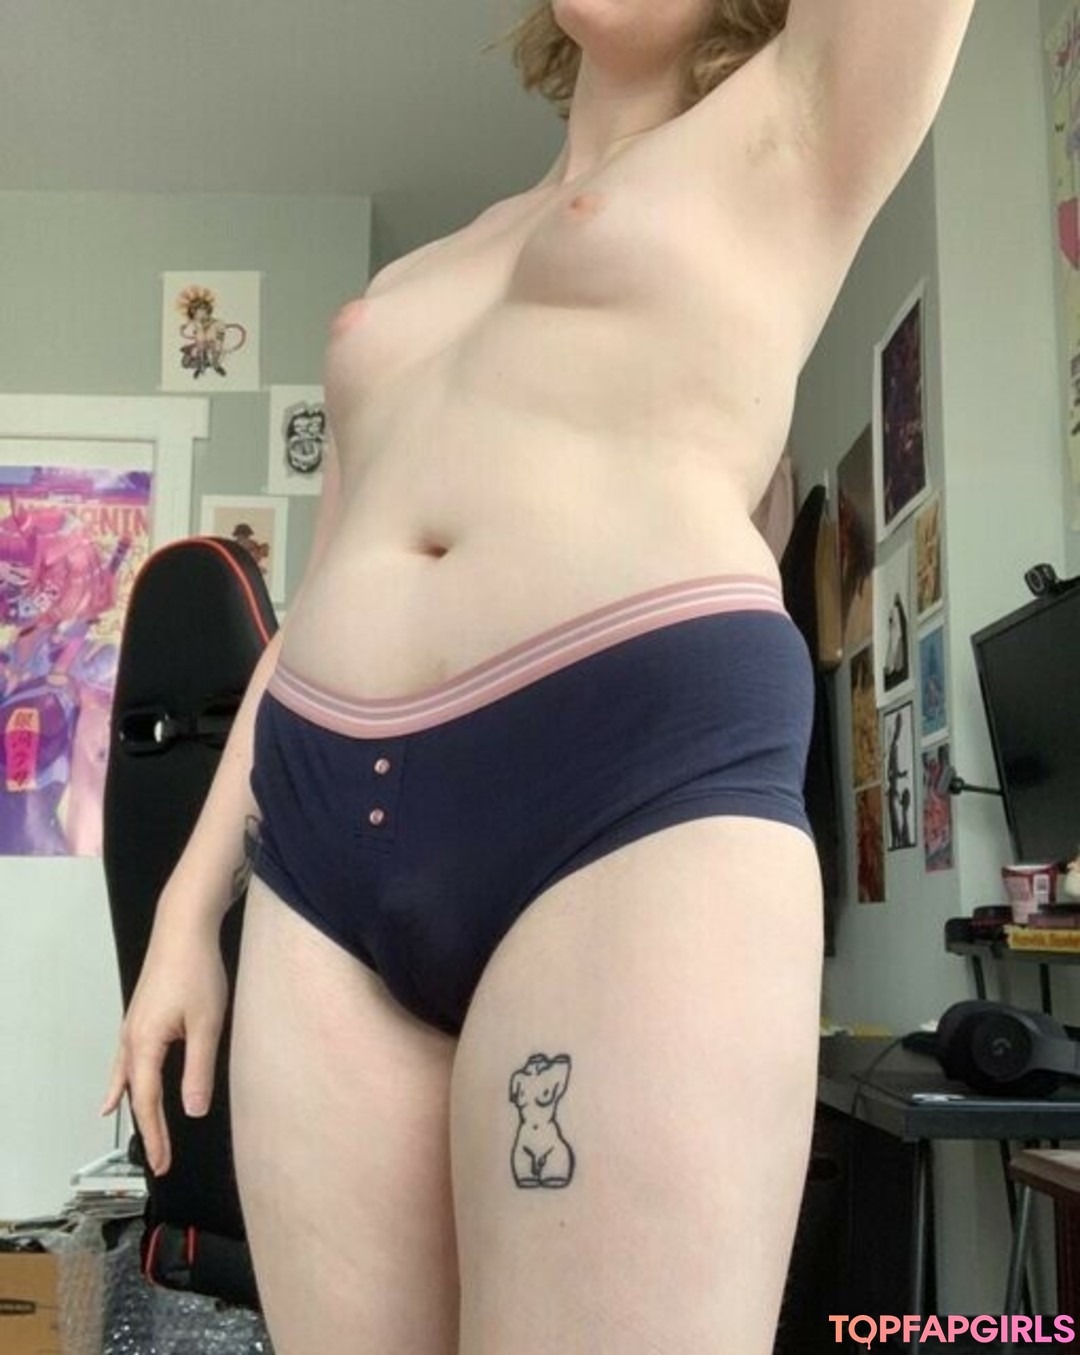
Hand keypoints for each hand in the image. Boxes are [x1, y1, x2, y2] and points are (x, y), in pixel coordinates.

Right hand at [100, 914, 227, 1177]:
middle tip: (159, 1160)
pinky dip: (123, 1081)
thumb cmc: (197, 970)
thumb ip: (199, 1069)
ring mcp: (133, 1026)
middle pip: (135, 1094)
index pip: (147, 1102)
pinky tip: (117, 1090)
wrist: (183, 929)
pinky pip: (126, 1060)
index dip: (156, 1135)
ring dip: (135, 1107)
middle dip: (147, 1128)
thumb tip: (193, 1111)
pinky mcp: (141, 1016)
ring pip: (127, 1078)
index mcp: (144, 1044)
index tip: (164, 1163)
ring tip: (140, 1135)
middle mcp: (131, 1039)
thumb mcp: (206, 1024)